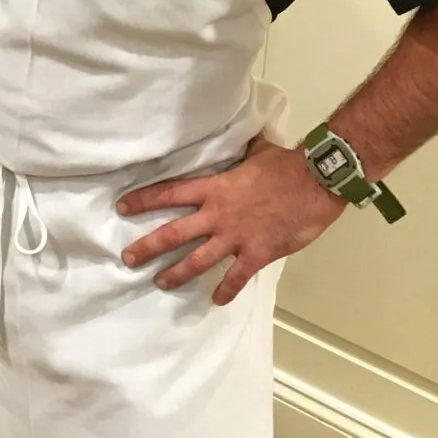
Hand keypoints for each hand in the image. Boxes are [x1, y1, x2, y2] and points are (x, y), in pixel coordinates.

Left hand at [116, 137, 344, 305]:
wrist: (314, 183)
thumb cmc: (285, 166)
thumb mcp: (256, 151)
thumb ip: (241, 151)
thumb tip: (239, 136)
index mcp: (214, 188)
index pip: (169, 193)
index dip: (143, 199)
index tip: (122, 206)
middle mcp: (217, 214)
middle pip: (174, 233)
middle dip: (148, 246)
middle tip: (128, 258)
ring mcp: (235, 237)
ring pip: (197, 260)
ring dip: (176, 273)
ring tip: (160, 282)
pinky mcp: (257, 254)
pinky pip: (236, 277)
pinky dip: (225, 291)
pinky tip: (216, 301)